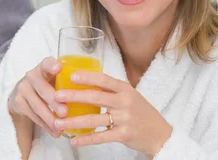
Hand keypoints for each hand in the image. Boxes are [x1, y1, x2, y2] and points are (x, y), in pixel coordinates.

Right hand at [7, 57, 68, 138]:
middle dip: (54, 101)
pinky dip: (45, 125)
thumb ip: (67, 82)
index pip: (46, 63)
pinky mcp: (18, 102)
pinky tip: (55, 131)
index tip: (58, 68)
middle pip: (42, 88)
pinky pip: (33, 116)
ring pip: (37, 105)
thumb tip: (95, 93)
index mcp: (43, 68)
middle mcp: (31, 76)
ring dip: (50, 118)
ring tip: (61, 127)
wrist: (22, 94)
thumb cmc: (46, 85)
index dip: (51, 65)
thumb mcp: (53, 79)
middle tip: (65, 111)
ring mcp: (23, 89)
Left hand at [54, 72, 172, 155]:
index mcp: (125, 88)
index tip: (71, 76)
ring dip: (74, 121)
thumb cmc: (141, 112)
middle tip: (57, 96)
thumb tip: (85, 81)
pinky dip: (86, 139)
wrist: (160, 134)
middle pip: (95, 97)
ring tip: (58, 122)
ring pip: (94, 119)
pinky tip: (74, 140)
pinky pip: (101, 137)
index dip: (87, 77)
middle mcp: (124, 101)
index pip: (103, 79)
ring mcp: (125, 119)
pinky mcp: (124, 135)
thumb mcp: (130, 95)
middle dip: (74, 96)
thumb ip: (111, 90)